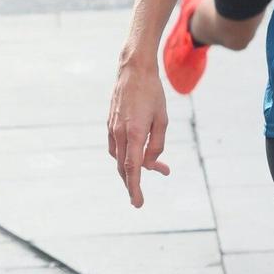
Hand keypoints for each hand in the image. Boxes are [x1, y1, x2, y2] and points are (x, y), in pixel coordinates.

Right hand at [106, 59, 170, 207]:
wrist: (133, 70)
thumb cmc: (152, 93)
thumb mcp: (162, 119)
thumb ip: (157, 144)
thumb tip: (150, 164)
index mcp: (135, 133)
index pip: (133, 168)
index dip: (135, 188)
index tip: (137, 203)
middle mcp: (120, 133)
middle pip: (124, 168)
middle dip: (134, 183)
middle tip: (144, 194)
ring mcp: (112, 129)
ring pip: (119, 159)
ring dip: (134, 168)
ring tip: (158, 166)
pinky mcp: (110, 124)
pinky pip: (116, 147)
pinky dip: (126, 156)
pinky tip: (139, 153)